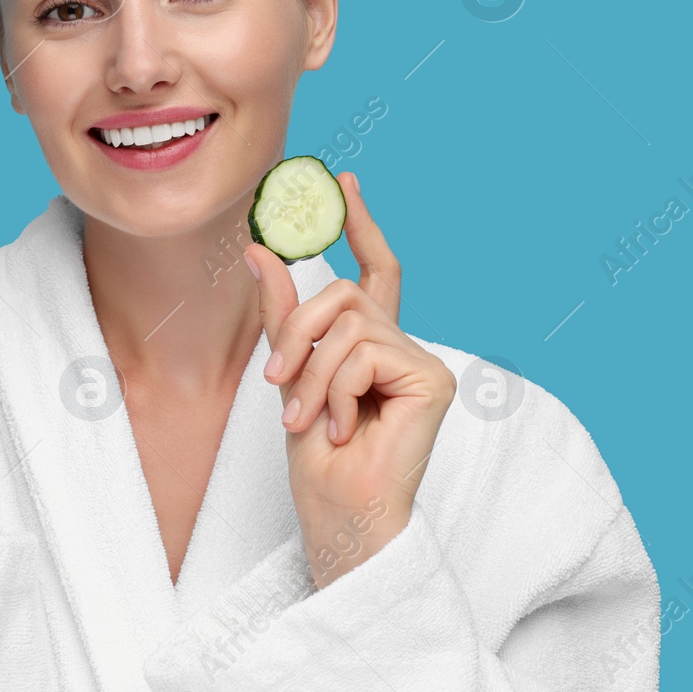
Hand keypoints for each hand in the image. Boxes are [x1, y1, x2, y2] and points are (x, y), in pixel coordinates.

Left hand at [245, 171, 456, 588]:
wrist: (336, 510)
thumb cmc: (315, 456)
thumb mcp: (287, 372)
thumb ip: (282, 312)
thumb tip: (260, 247)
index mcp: (371, 343)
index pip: (374, 270)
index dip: (360, 224)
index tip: (344, 181)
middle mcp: (402, 345)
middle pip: (343, 294)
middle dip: (297, 335)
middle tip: (277, 385)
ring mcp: (422, 360)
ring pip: (347, 323)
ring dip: (310, 374)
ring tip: (308, 419)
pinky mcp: (432, 379)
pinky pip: (365, 352)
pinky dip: (335, 390)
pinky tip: (341, 427)